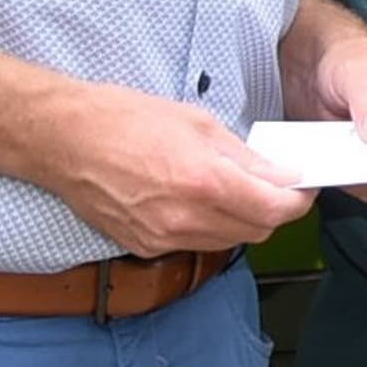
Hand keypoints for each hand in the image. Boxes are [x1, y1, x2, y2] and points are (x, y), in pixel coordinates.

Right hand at [42, 81, 313, 252]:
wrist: (64, 140)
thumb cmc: (124, 120)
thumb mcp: (198, 123)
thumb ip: (244, 157)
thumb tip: (280, 175)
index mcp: (205, 183)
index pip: (275, 209)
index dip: (298, 200)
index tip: (302, 187)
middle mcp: (186, 219)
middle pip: (257, 231)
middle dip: (273, 211)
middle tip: (274, 186)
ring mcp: (163, 238)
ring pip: (227, 242)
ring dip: (242, 221)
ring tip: (234, 190)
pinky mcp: (144, 247)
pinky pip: (194, 244)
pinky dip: (208, 228)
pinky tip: (198, 202)